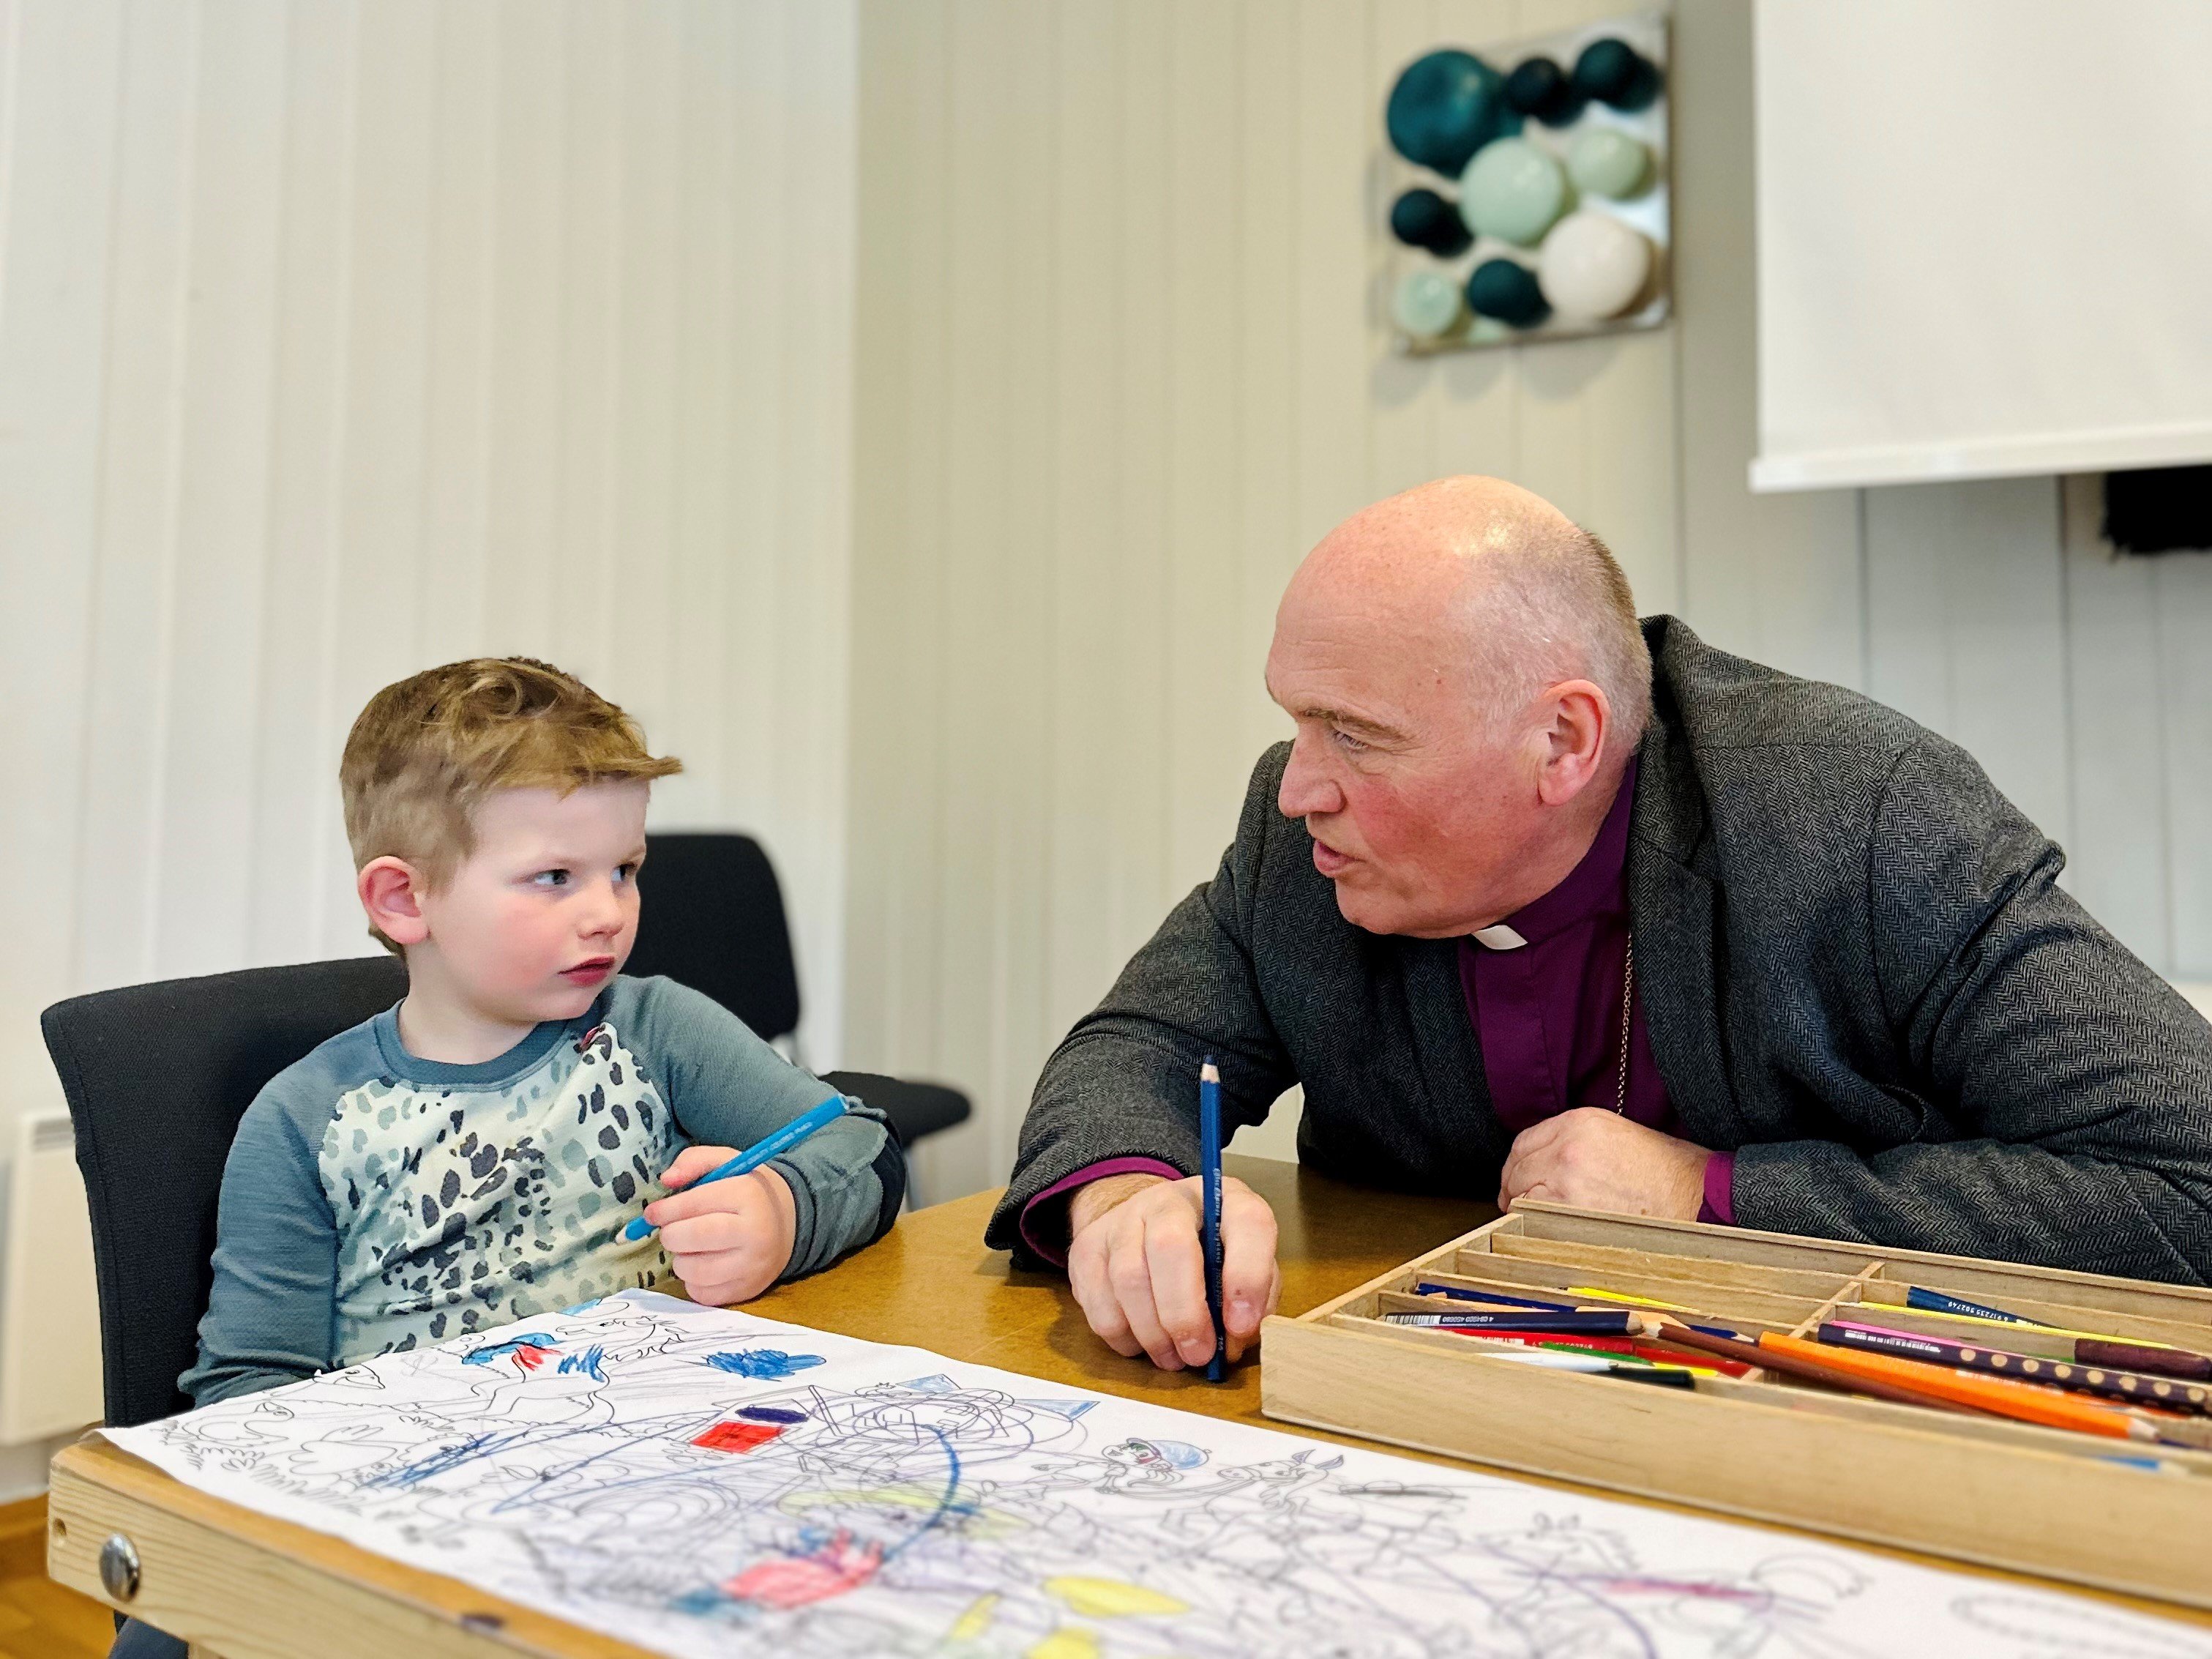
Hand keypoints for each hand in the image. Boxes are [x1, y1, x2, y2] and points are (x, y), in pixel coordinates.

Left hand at [647, 1146, 797, 1306]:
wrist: (788, 1224)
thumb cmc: (747, 1191)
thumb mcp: (727, 1163)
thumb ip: (693, 1161)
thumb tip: (667, 1180)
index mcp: (748, 1195)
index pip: (695, 1203)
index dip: (665, 1210)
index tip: (652, 1214)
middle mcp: (754, 1233)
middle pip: (693, 1237)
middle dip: (670, 1235)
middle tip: (671, 1231)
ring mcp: (752, 1266)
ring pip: (693, 1270)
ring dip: (680, 1259)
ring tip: (689, 1248)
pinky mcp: (747, 1290)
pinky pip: (701, 1293)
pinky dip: (692, 1280)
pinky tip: (703, 1265)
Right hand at [1065, 1173, 1281, 1370]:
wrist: (1146, 1226)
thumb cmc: (1209, 1257)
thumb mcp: (1246, 1270)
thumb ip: (1253, 1304)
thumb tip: (1234, 1341)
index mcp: (1225, 1201)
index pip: (1246, 1221)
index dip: (1247, 1277)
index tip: (1240, 1327)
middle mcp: (1170, 1201)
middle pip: (1170, 1246)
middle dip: (1185, 1313)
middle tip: (1199, 1355)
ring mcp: (1121, 1220)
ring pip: (1128, 1278)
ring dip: (1153, 1333)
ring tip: (1173, 1358)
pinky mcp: (1086, 1247)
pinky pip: (1098, 1302)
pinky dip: (1123, 1335)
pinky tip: (1143, 1342)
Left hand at [1498, 1108, 1711, 1218]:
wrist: (1697, 1197)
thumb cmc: (1668, 1172)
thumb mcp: (1617, 1135)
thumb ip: (1575, 1142)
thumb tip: (1543, 1163)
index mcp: (1580, 1122)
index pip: (1524, 1142)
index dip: (1517, 1165)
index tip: (1518, 1178)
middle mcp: (1568, 1147)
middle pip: (1517, 1169)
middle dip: (1516, 1188)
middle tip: (1521, 1205)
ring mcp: (1567, 1179)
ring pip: (1521, 1195)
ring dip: (1525, 1209)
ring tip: (1541, 1220)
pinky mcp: (1572, 1211)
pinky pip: (1535, 1219)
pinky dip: (1536, 1227)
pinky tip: (1552, 1231)